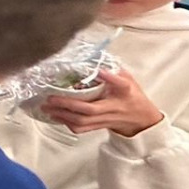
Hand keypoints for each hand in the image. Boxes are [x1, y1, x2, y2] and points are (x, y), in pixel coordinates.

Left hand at [42, 68, 164, 137]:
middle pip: (90, 109)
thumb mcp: (129, 80)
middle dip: (68, 104)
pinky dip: (66, 123)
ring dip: (63, 115)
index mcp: (126, 92)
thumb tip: (94, 61)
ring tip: (47, 108)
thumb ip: (114, 71)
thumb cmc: (132, 97)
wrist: (142, 120)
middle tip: (51, 98)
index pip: (121, 84)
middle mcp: (115, 107)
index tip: (100, 71)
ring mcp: (107, 119)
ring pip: (83, 121)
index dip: (110, 78)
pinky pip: (81, 128)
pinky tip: (56, 116)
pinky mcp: (100, 126)